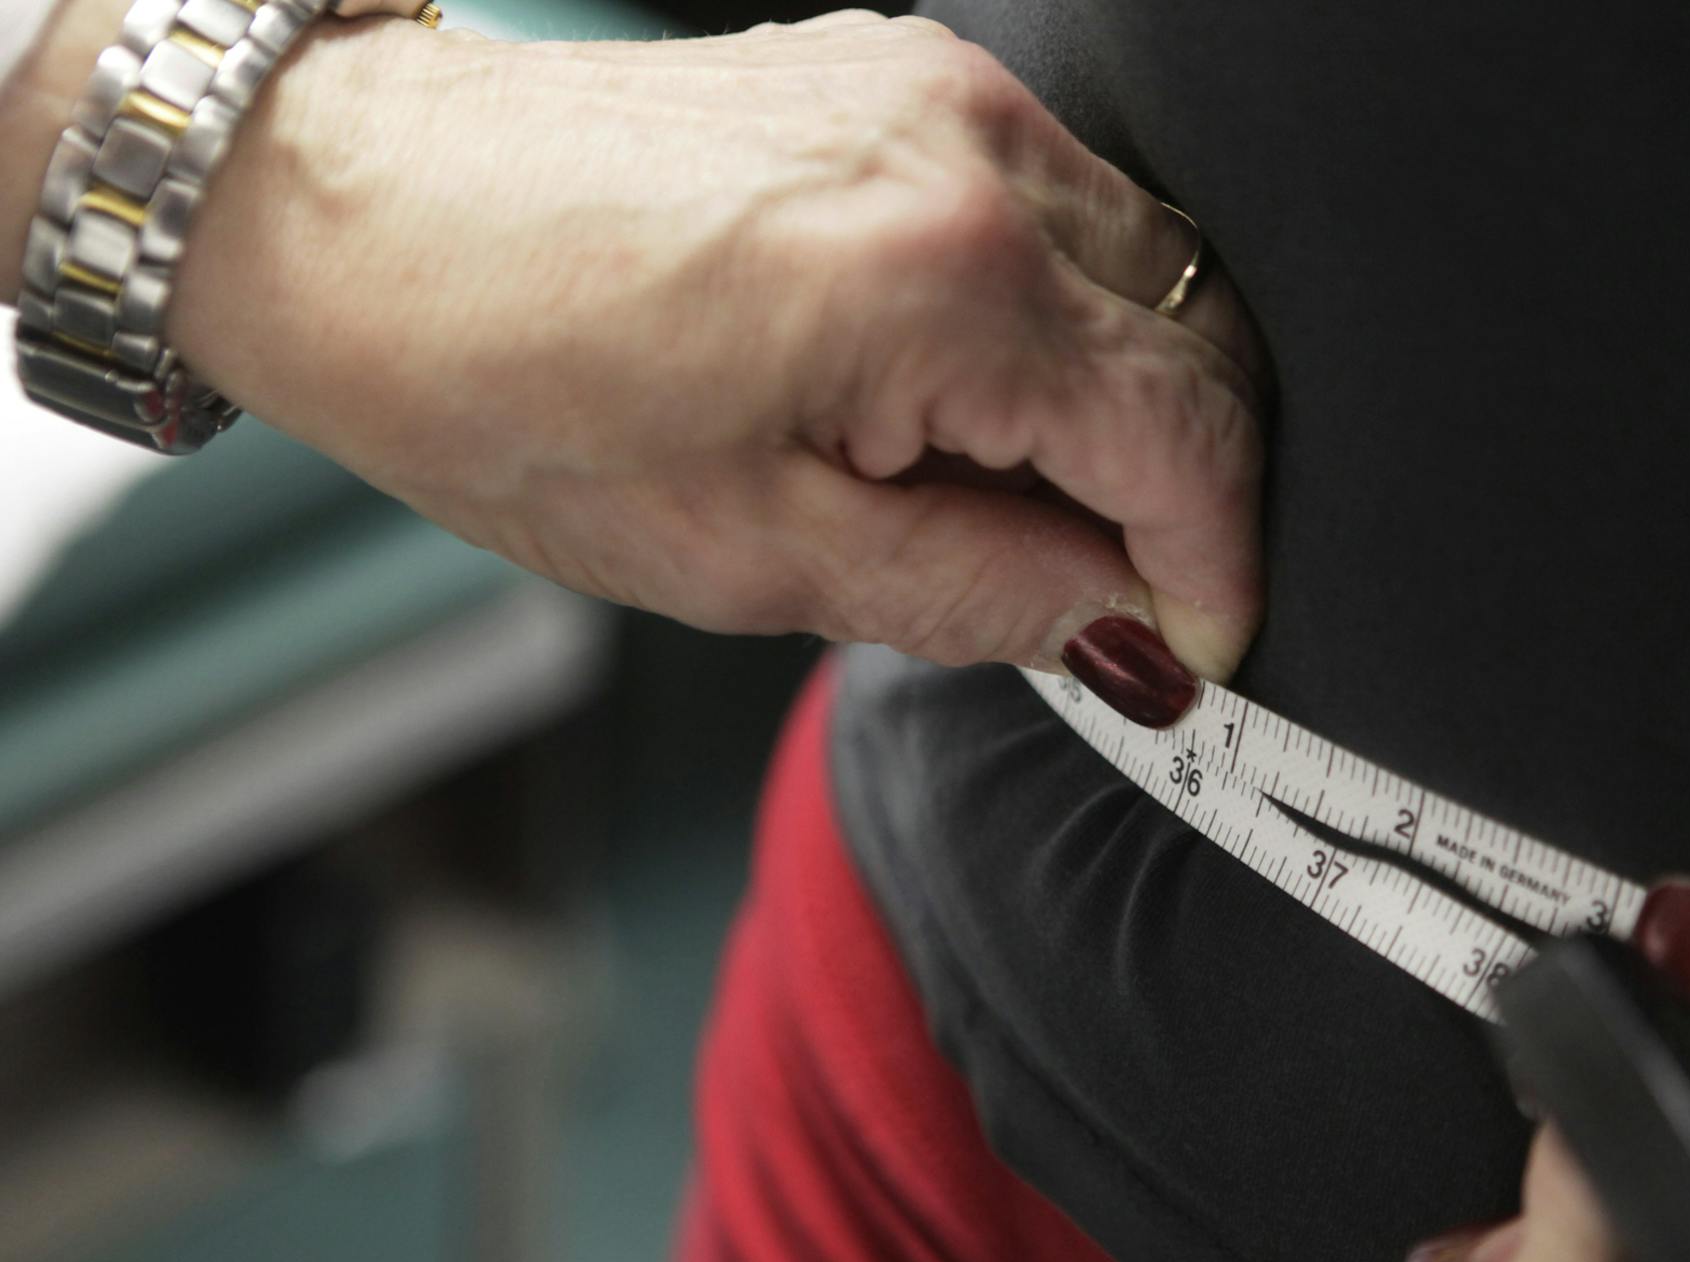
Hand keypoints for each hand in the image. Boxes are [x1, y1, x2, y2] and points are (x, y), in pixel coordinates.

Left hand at [146, 9, 1265, 688]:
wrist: (364, 214)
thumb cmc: (514, 391)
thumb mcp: (755, 560)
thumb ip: (980, 597)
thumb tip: (1121, 622)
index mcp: (946, 280)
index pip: (1190, 433)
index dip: (1216, 563)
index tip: (1193, 646)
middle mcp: (974, 151)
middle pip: (1202, 339)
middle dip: (1183, 487)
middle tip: (1103, 597)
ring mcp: (944, 91)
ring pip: (1151, 269)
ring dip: (1127, 403)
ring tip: (1015, 501)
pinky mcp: (904, 76)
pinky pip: (1065, 211)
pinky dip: (1064, 322)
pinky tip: (977, 398)